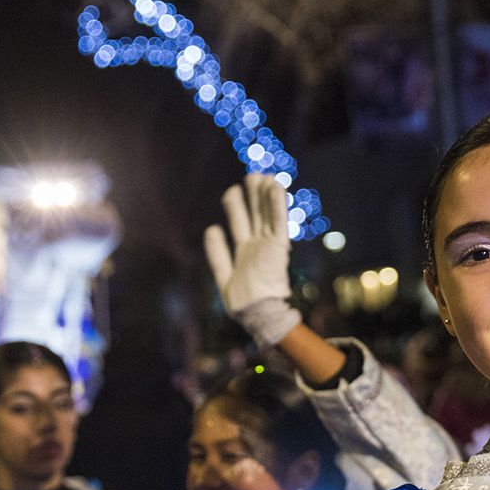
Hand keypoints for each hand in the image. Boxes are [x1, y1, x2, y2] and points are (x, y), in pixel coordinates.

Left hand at [203, 174, 299, 345]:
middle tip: (251, 175)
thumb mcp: (223, 277)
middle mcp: (259, 247)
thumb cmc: (242, 303)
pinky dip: (277, 205)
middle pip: (255, 215)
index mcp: (245, 254)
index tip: (232, 192)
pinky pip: (278, 221)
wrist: (259, 314)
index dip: (236, 208)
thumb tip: (211, 229)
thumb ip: (217, 253)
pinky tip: (275, 187)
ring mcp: (269, 246)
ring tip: (262, 175)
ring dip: (265, 195)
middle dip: (253, 196)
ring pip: (267, 214)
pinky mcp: (279, 247)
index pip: (241, 225)